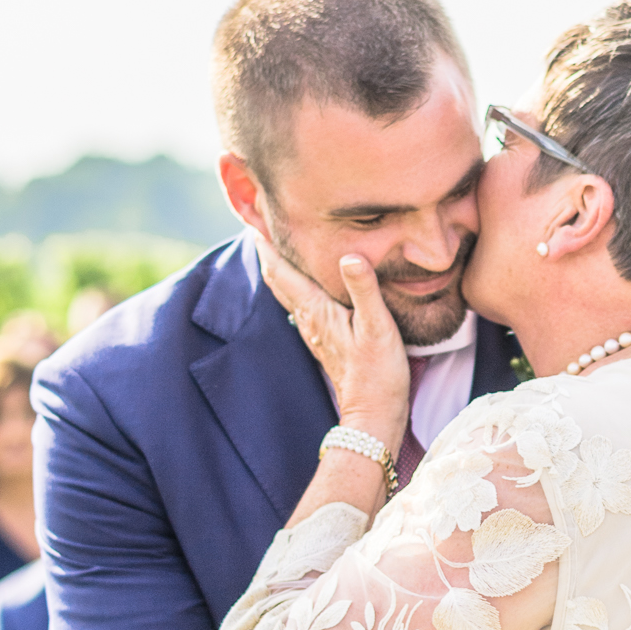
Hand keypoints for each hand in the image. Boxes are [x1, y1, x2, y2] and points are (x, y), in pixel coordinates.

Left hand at [256, 238, 410, 453]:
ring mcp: (313, 331)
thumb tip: (349, 255)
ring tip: (271, 244)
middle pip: (278, 279)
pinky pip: (299, 305)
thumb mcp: (377, 326)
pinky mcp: (323, 340)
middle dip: (265, 250)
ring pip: (286, 292)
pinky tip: (297, 284)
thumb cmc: (378, 372)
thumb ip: (363, 289)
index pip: (283, 270)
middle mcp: (308, 319)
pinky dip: (291, 287)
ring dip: (277, 268)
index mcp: (316, 310)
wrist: (374, 413)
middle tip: (255, 221)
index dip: (266, 243)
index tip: (252, 216)